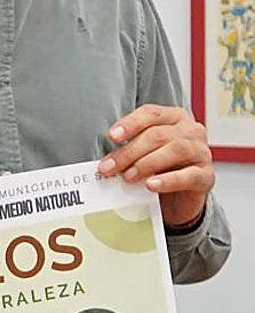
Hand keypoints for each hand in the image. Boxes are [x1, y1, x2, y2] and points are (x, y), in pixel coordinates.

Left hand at [99, 104, 213, 228]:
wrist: (179, 199)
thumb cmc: (158, 169)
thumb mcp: (142, 153)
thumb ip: (128, 149)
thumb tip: (106, 159)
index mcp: (173, 117)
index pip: (150, 113)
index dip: (130, 123)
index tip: (112, 136)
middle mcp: (190, 131)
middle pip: (158, 134)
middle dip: (130, 151)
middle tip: (109, 167)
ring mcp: (201, 152)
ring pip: (175, 150)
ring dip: (147, 163)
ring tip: (127, 177)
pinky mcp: (207, 176)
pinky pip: (189, 175)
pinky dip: (168, 180)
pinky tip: (150, 185)